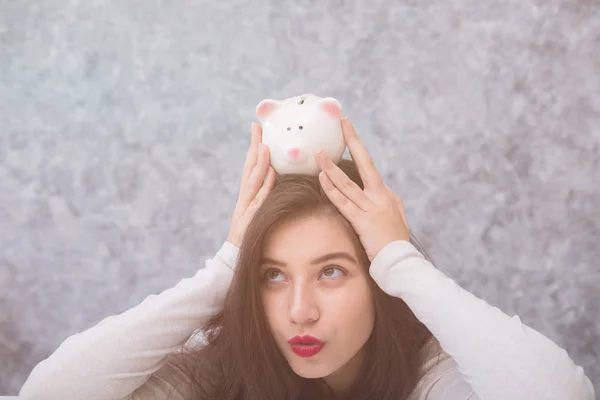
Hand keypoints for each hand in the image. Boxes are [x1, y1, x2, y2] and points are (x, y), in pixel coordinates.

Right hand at [227, 122, 276, 247]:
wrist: (232, 255)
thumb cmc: (248, 234)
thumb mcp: (256, 211)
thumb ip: (264, 195)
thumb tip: (278, 177)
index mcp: (246, 193)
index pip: (250, 165)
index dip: (254, 146)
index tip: (257, 128)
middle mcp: (244, 196)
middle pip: (249, 167)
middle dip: (254, 146)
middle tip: (258, 127)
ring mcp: (246, 206)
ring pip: (253, 181)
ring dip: (260, 163)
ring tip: (266, 146)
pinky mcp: (250, 218)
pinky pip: (259, 200)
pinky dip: (265, 187)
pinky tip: (272, 176)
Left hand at [314, 117, 409, 261]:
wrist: (401, 263)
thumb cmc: (395, 245)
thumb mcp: (394, 220)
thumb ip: (384, 205)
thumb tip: (379, 195)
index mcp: (386, 195)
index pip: (368, 168)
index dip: (358, 149)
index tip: (349, 131)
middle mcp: (380, 196)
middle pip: (365, 162)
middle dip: (353, 140)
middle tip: (343, 121)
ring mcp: (372, 207)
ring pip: (348, 182)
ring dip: (331, 167)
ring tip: (317, 153)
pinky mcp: (363, 221)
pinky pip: (344, 202)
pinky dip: (332, 189)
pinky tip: (321, 179)